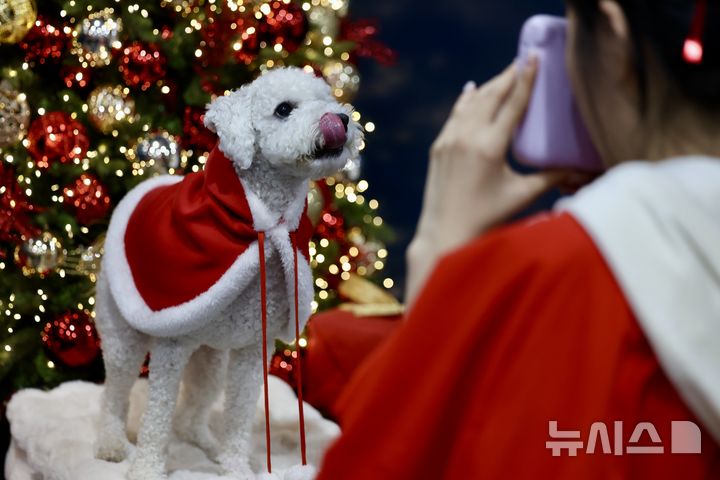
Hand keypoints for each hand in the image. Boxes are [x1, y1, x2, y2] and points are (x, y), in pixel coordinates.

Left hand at [405, 59, 590, 304]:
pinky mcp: (439, 147)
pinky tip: (471, 89)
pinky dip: (465, 101)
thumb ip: (550, 177)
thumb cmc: (487, 216)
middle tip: (521, 61)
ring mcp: (449, 140)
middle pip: (491, 96)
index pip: (512, 103)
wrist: (445, 231)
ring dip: (489, 86)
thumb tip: (579, 169)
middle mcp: (468, 137)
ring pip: (471, 103)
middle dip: (507, 76)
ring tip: (504, 74)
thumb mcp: (521, 195)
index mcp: (490, 146)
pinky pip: (455, 115)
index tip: (532, 57)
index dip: (525, 79)